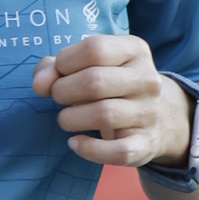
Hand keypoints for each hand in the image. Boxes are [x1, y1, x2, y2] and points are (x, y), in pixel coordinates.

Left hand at [33, 31, 183, 167]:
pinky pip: (117, 151)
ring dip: (71, 119)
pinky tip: (75, 143)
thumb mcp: (90, 65)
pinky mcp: (146, 144)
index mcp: (135, 50)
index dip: (65, 62)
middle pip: (95, 81)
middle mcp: (148, 79)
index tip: (60, 73)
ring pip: (103, 114)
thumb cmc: (112, 86)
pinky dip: (88, 149)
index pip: (94, 48)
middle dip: (63, 91)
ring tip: (66, 119)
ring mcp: (150, 112)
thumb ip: (55, 67)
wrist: (158, 118)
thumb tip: (40, 84)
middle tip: (59, 98)